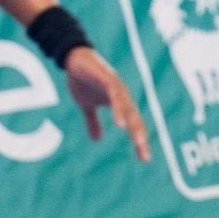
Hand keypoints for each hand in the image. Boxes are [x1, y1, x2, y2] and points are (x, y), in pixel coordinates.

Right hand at [64, 46, 150, 161]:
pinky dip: (119, 108)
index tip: (144, 159)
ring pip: (128, 108)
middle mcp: (121, 95)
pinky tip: (120, 123)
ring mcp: (115, 86)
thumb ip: (94, 122)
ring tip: (138, 141)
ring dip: (134, 125)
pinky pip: (115, 95)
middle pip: (135, 118)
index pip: (133, 124)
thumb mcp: (87, 105)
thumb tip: (98, 140)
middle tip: (145, 156)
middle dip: (140, 136)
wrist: (73, 58)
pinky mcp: (106, 78)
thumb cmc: (83, 80)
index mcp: (119, 103)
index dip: (139, 141)